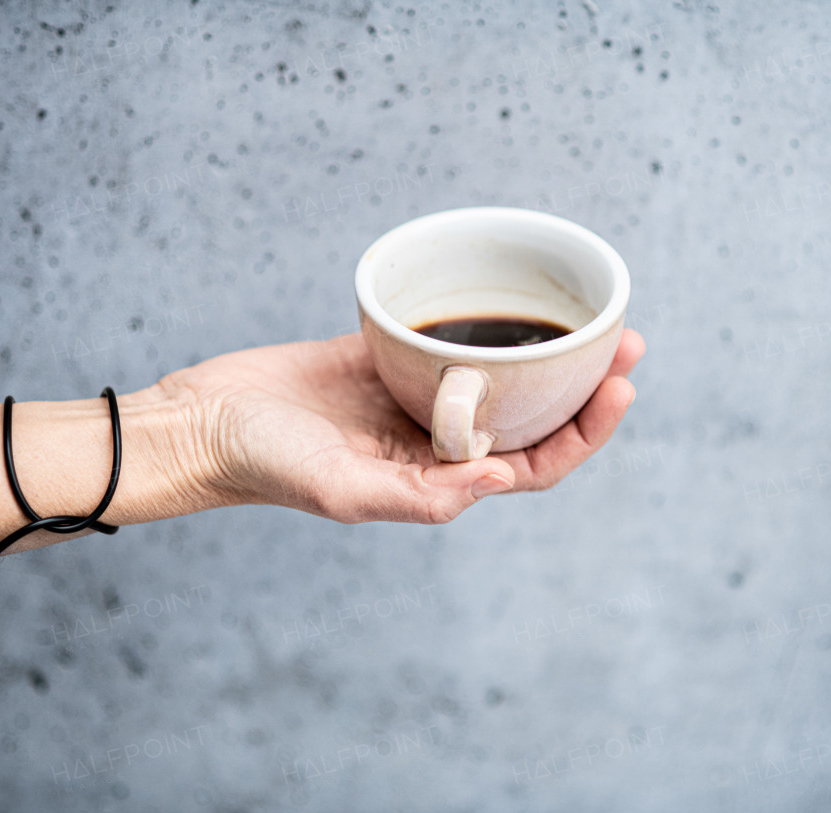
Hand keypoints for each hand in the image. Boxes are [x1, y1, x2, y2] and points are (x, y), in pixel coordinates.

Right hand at [161, 330, 645, 523]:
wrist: (202, 423)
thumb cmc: (264, 465)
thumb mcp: (342, 490)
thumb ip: (419, 496)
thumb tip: (496, 479)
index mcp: (437, 481)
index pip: (533, 465)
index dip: (584, 435)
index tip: (620, 387)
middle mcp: (434, 445)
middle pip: (529, 419)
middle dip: (584, 387)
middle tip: (627, 338)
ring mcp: (412, 402)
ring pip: (499, 379)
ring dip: (546, 354)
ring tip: (592, 316)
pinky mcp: (384, 360)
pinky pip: (447, 340)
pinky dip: (483, 323)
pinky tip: (512, 298)